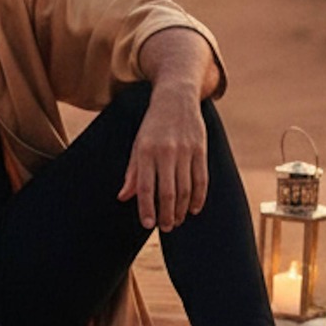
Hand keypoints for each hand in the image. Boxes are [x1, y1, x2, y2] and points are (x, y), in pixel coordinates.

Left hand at [117, 82, 207, 229]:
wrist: (176, 97)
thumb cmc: (153, 126)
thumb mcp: (137, 145)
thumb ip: (132, 172)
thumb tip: (123, 197)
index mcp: (145, 151)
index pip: (145, 187)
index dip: (146, 208)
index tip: (148, 224)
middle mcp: (165, 152)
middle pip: (168, 192)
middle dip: (167, 215)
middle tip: (165, 228)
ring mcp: (185, 151)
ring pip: (185, 189)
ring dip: (182, 210)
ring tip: (177, 221)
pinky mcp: (200, 149)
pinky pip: (202, 179)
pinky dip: (199, 197)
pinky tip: (194, 209)